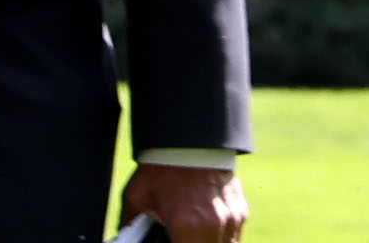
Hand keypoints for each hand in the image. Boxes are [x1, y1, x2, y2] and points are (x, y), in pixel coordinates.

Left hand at [123, 162, 248, 242]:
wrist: (191, 137)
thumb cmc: (161, 167)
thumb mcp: (135, 199)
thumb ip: (131, 228)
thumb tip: (127, 239)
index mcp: (188, 226)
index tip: (167, 242)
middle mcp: (215, 224)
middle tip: (177, 238)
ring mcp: (232, 218)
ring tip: (190, 238)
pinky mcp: (241, 211)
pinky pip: (233, 237)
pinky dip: (219, 239)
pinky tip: (204, 233)